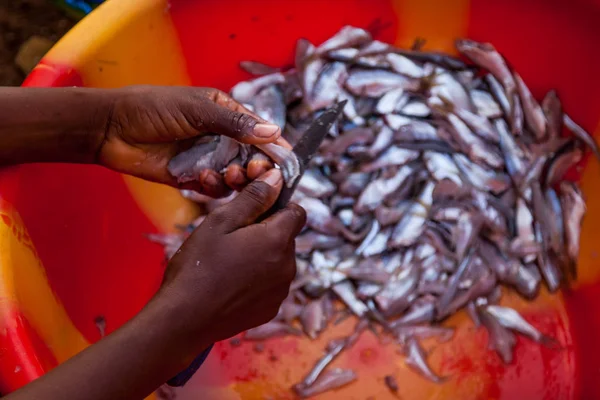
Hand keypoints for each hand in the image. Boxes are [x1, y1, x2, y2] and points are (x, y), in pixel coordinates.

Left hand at [97, 86, 286, 196]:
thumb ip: (235, 124)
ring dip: (236, 179)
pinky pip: (213, 188)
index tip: (286, 164)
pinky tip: (203, 179)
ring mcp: (206, 159)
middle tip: (253, 172)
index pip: (260, 133)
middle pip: (252, 158)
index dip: (274, 148)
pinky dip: (214, 187)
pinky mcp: (192, 178)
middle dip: (256, 167)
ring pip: (236, 176)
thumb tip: (273, 132)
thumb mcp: (197, 110)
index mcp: (226, 114)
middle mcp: (220, 138)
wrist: (112, 129)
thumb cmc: (153, 109)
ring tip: (228, 175)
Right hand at [155, 168, 305, 347]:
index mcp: (278, 240)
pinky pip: (271, 284)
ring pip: (279, 260)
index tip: (253, 210)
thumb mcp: (221, 221)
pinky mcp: (271, 309)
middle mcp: (288, 266)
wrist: (183, 319)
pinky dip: (258, 279)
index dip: (277, 206)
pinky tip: (231, 283)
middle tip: (232, 237)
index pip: (297, 212)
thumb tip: (277, 178)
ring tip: (229, 262)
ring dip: (262, 256)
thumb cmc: (198, 266)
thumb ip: (254, 198)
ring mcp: (281, 291)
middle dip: (266, 232)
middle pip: (286, 237)